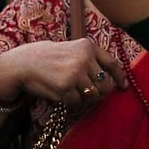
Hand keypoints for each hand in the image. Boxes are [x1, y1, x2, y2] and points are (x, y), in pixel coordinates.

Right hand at [0, 38, 127, 108]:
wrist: (25, 63)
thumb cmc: (50, 57)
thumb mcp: (73, 50)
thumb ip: (91, 60)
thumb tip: (112, 80)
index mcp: (88, 46)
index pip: (112, 64)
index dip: (119, 77)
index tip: (123, 86)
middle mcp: (85, 58)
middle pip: (105, 85)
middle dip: (100, 92)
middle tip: (90, 92)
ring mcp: (76, 73)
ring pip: (93, 96)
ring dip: (85, 98)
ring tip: (73, 90)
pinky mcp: (66, 88)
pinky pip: (77, 102)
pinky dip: (72, 101)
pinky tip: (63, 92)